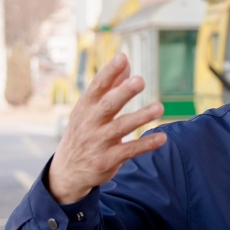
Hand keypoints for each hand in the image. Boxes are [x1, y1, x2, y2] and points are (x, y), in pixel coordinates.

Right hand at [48, 54, 165, 203]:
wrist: (68, 171)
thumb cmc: (84, 132)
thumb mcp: (90, 110)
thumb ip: (110, 86)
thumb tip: (125, 62)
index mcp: (85, 107)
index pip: (97, 86)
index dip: (109, 72)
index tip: (122, 58)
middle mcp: (90, 123)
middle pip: (108, 105)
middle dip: (123, 92)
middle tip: (140, 80)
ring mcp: (98, 142)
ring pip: (121, 127)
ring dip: (140, 117)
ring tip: (159, 107)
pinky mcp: (107, 160)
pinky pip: (129, 151)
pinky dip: (145, 144)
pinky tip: (162, 138)